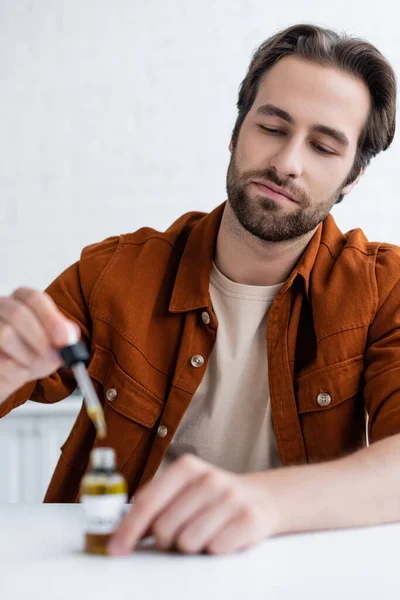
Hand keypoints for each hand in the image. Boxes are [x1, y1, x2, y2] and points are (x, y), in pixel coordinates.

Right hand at [0, 287, 80, 401]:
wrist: (13, 373)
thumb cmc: (35, 352)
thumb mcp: (55, 341)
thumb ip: (65, 335)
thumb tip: (69, 338)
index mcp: (21, 299)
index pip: (34, 298)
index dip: (52, 319)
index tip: (64, 340)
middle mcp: (1, 308)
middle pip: (18, 314)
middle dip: (40, 339)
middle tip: (54, 357)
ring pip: (5, 334)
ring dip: (28, 355)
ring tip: (34, 364)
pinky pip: (0, 361)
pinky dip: (16, 371)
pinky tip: (20, 372)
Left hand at [107, 454, 278, 555]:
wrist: (260, 499)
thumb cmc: (211, 500)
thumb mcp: (182, 491)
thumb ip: (153, 506)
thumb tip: (117, 532)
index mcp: (186, 467)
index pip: (147, 502)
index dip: (128, 529)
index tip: (116, 550)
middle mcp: (209, 478)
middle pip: (164, 528)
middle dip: (166, 540)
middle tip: (179, 534)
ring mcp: (231, 497)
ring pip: (188, 542)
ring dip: (191, 546)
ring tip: (203, 533)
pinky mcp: (249, 519)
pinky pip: (214, 549)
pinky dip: (214, 550)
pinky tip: (222, 536)